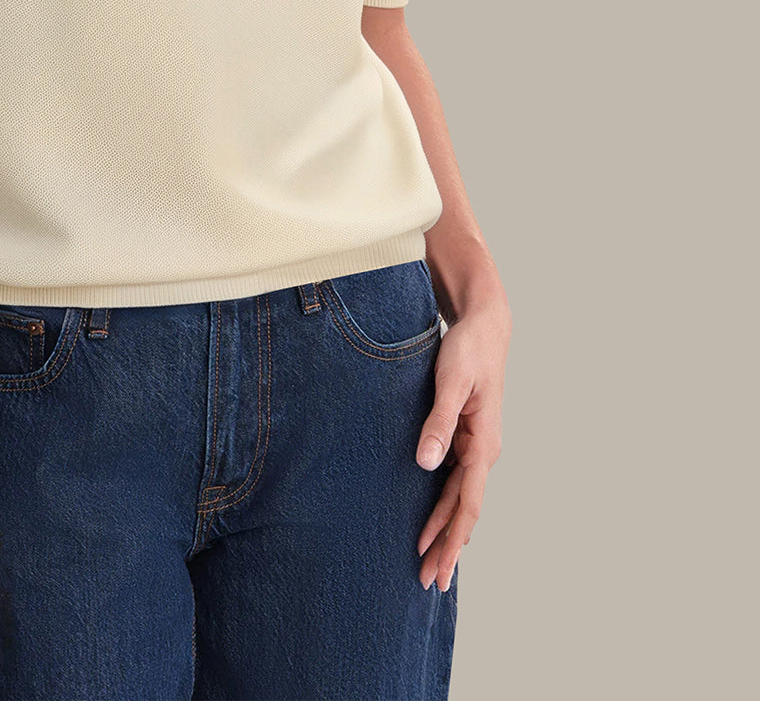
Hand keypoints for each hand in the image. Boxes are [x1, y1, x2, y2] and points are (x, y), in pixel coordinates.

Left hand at [414, 294, 510, 591]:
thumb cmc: (467, 351)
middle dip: (447, 549)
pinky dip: (444, 509)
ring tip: (426, 564)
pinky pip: (455, 484)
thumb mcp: (451, 382)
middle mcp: (483, 452)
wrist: (484, 327)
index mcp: (483, 444)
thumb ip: (438, 422)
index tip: (437, 567)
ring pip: (460, 501)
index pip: (468, 504)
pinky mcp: (465, 440)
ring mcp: (476, 448)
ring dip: (445, 533)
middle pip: (464, 512)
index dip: (452, 540)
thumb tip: (427, 463)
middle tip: (428, 584)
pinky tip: (433, 525)